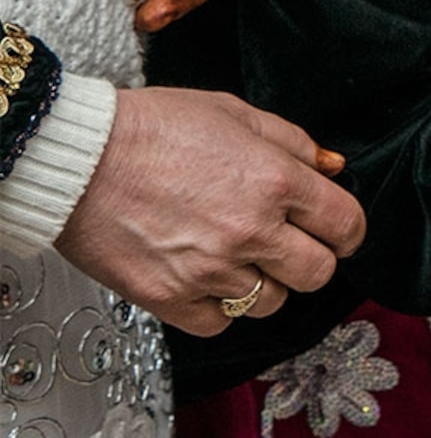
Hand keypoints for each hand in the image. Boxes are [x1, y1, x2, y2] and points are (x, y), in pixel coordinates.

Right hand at [55, 87, 364, 336]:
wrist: (76, 158)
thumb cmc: (148, 129)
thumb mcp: (235, 113)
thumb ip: (293, 143)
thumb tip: (332, 168)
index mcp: (274, 181)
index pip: (346, 225)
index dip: (347, 231)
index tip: (338, 233)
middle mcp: (249, 230)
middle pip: (318, 273)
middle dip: (312, 260)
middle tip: (290, 247)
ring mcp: (209, 270)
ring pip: (270, 302)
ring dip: (262, 283)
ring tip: (236, 256)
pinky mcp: (169, 298)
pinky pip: (219, 323)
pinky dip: (217, 308)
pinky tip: (205, 279)